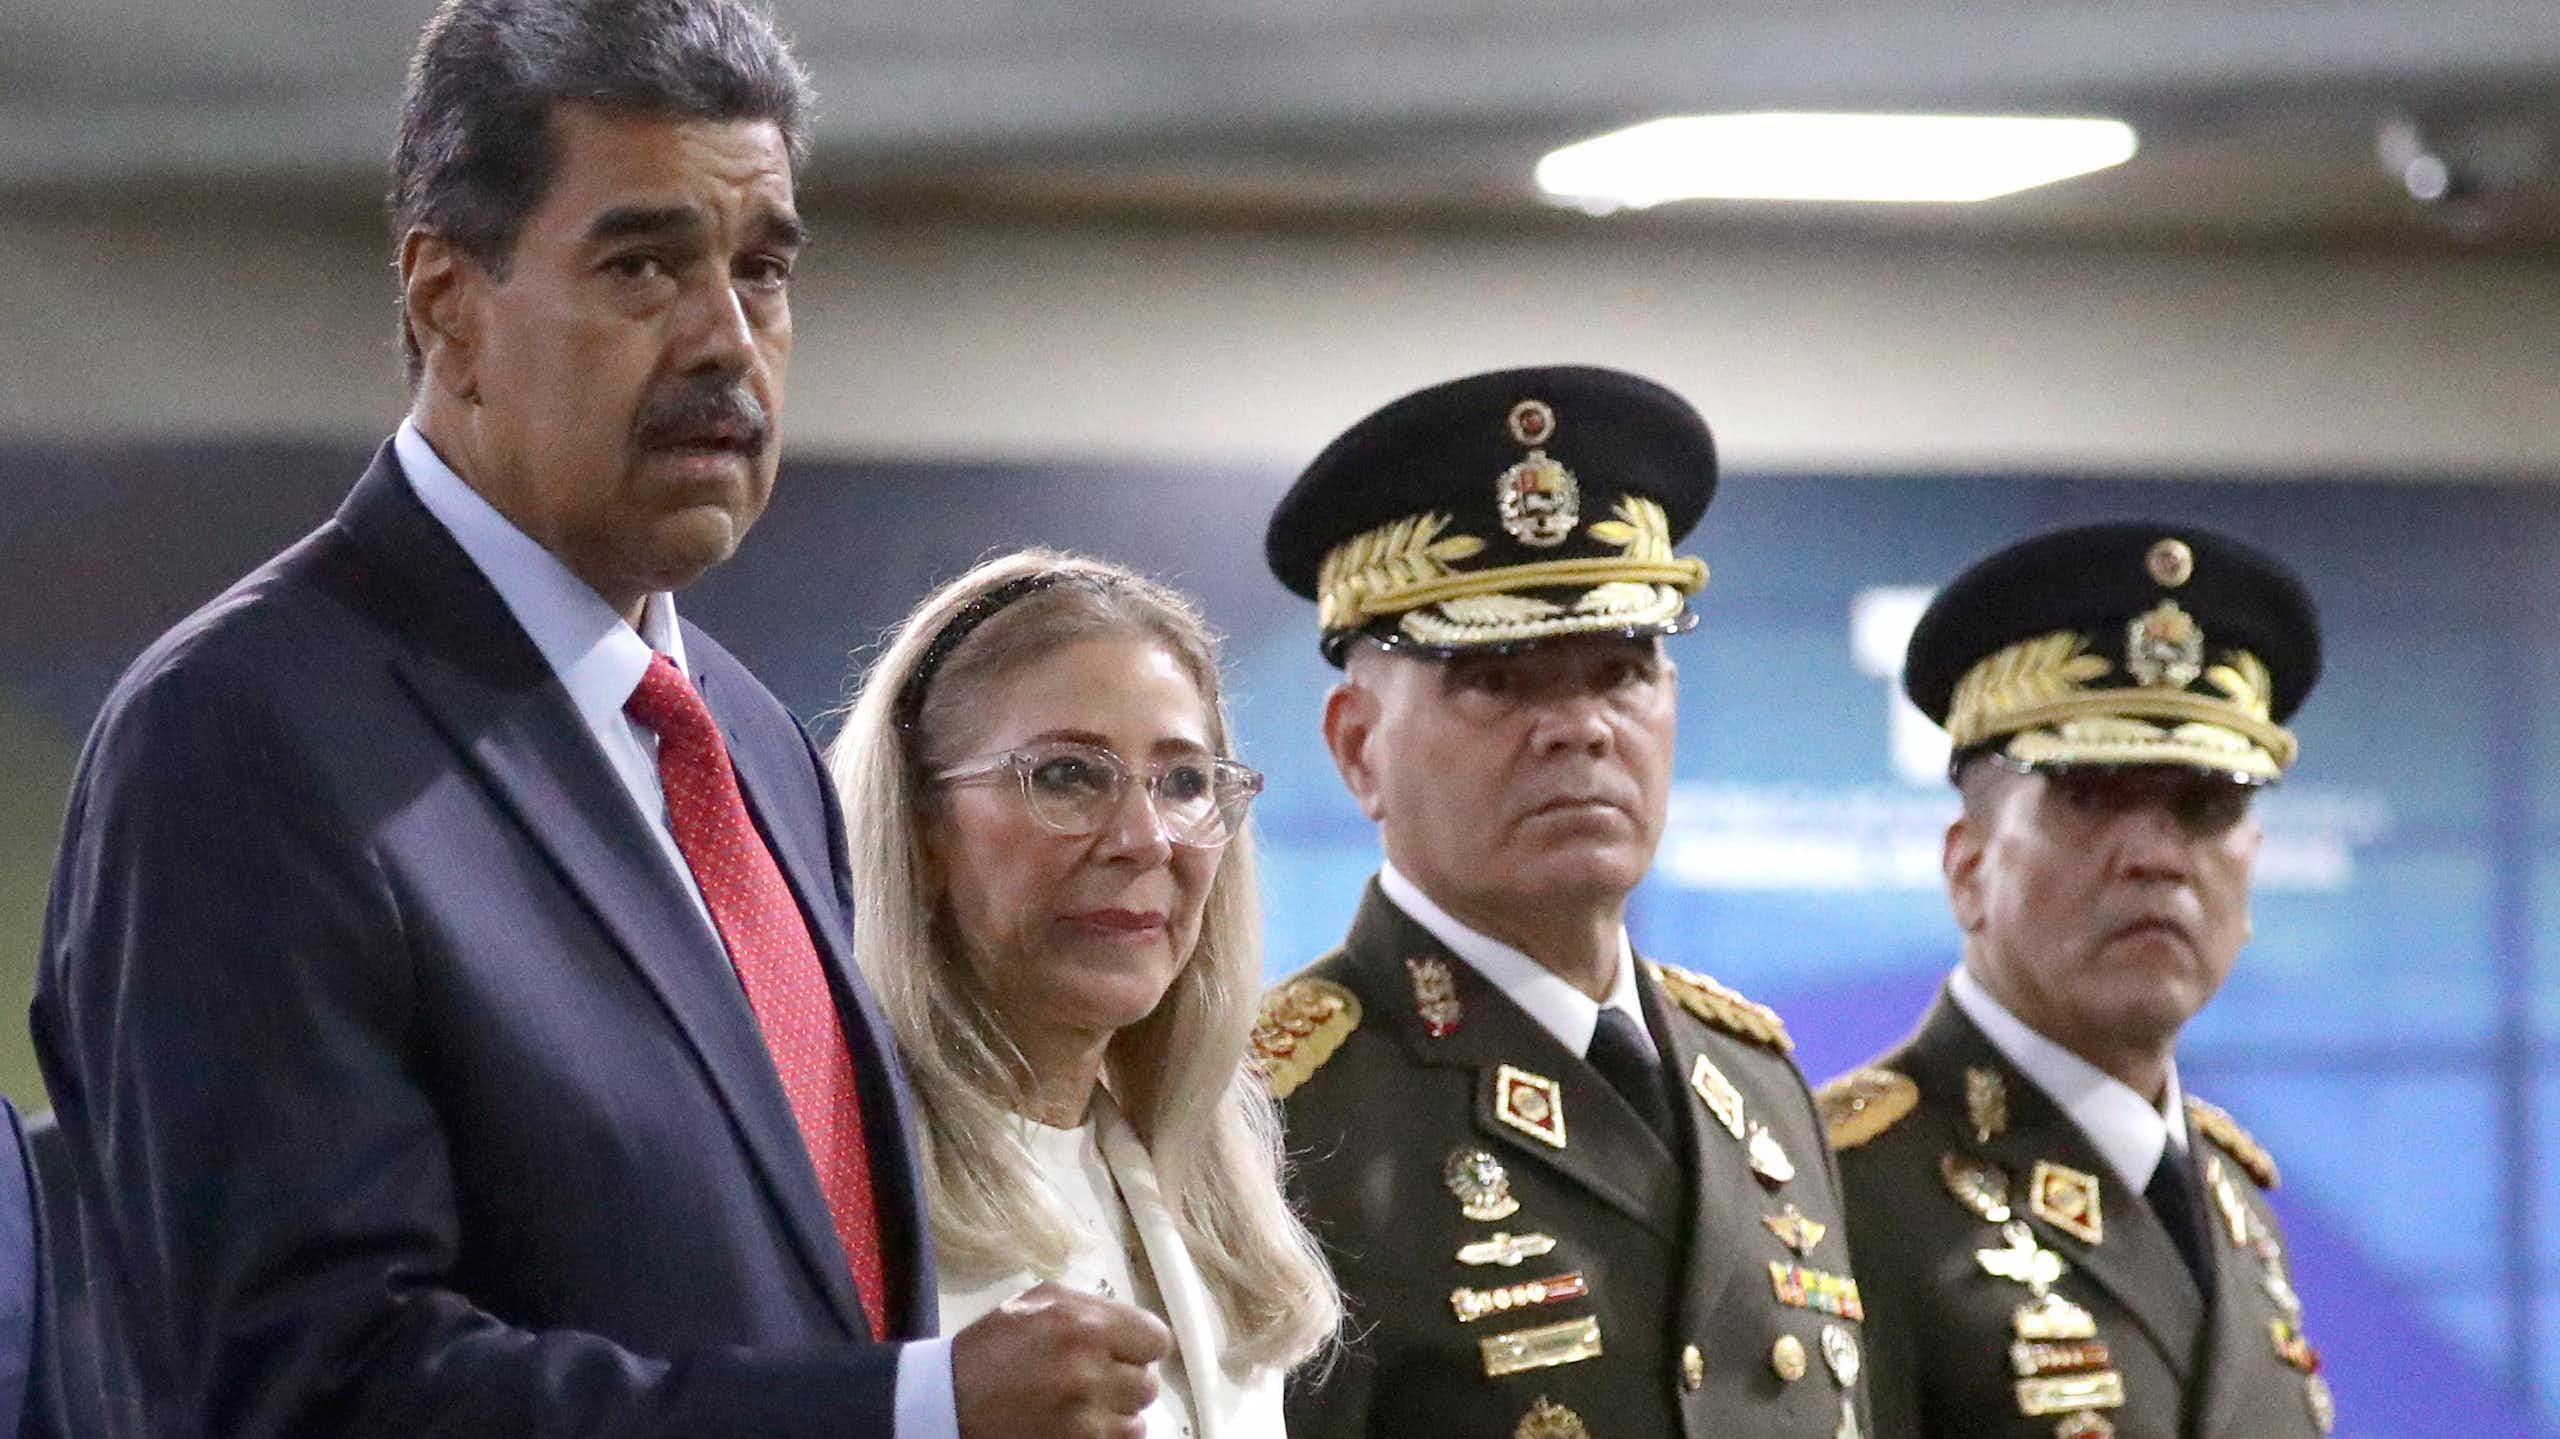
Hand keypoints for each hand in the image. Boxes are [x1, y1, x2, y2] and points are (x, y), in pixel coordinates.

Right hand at [952, 1280, 1173, 1438]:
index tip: (1125, 1351)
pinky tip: (1078, 1425)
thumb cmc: (990, 1350)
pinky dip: (1105, 1436)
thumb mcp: (1038, 1302)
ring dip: (1116, 1413)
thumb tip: (1131, 1324)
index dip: (1140, 1346)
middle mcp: (1088, 1370)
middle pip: (1148, 1383)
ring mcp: (1084, 1418)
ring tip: (1082, 1404)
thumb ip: (1092, 1307)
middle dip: (1124, 1380)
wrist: (946, 1404)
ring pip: (1138, 1420)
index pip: (1156, 1341)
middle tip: (1094, 1378)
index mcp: (1082, 1324)